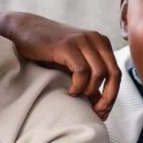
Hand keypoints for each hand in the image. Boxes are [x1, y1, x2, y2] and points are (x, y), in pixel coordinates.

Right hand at [0, 11, 120, 119]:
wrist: (25, 31)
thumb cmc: (49, 51)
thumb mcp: (72, 65)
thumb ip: (88, 80)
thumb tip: (101, 104)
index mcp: (101, 43)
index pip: (116, 73)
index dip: (112, 96)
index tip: (101, 112)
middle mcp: (95, 39)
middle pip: (113, 74)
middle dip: (107, 97)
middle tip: (94, 111)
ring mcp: (82, 40)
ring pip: (99, 73)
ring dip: (89, 90)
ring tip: (75, 95)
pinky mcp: (67, 45)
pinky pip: (82, 71)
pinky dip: (78, 85)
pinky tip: (69, 90)